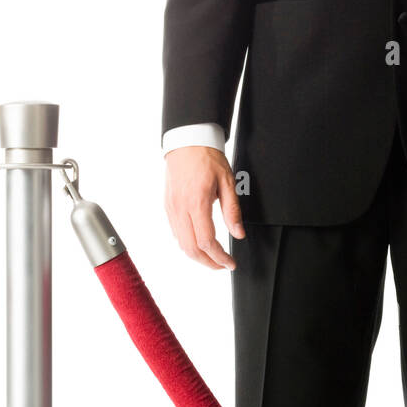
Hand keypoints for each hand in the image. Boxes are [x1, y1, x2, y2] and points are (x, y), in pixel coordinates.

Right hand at [164, 145, 244, 270]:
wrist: (187, 141)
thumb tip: (239, 233)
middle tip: (223, 265)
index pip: (206, 241)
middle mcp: (181, 208)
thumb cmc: (207, 157)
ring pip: (182, 244)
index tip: (230, 263)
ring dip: (198, 257)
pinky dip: (188, 245)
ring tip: (213, 258)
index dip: (219, 257)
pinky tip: (199, 245)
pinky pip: (176, 233)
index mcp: (197, 202)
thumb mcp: (227, 182)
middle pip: (191, 249)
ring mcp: (171, 209)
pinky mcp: (168, 207)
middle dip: (208, 262)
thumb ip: (232, 211)